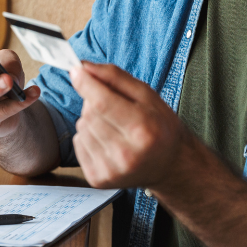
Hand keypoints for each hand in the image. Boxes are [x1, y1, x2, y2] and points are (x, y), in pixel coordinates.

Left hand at [70, 62, 191, 188]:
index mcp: (143, 130)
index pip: (102, 102)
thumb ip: (115, 77)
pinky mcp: (99, 179)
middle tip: (114, 108)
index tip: (76, 70)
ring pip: (81, 128)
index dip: (85, 83)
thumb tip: (83, 66)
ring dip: (91, 121)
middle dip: (94, 102)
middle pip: (90, 114)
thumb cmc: (160, 127)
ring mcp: (111, 170)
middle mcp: (127, 154)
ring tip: (114, 127)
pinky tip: (107, 142)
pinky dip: (87, 137)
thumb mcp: (147, 95)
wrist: (170, 165)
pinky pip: (78, 144)